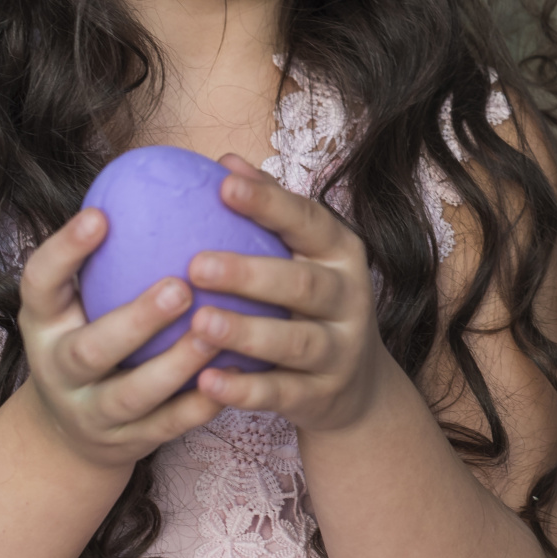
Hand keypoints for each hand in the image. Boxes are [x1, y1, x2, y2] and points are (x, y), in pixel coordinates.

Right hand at [15, 208, 228, 469]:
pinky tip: (231, 380)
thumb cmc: (89, 335)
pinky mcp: (126, 444)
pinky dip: (197, 406)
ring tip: (215, 331)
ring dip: (176, 365)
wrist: (70, 433)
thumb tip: (157, 172)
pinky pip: (166, 427)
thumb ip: (107, 253)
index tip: (101, 215)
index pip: (39, 283)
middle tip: (180, 286)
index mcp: (43, 322)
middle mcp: (58, 369)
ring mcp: (90, 413)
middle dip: (134, 321)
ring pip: (132, 396)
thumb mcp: (77, 298)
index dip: (64, 252)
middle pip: (89, 350)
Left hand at [182, 158, 396, 434]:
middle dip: (251, 274)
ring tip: (200, 322)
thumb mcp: (306, 256)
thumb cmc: (312, 306)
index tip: (223, 184)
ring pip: (296, 343)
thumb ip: (273, 212)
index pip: (309, 222)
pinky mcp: (322, 396)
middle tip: (197, 265)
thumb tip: (226, 161)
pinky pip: (282, 394)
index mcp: (340, 255)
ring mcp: (340, 351)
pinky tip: (207, 382)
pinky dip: (246, 391)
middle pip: (303, 285)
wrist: (359, 389)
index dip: (269, 204)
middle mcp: (349, 299)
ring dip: (247, 333)